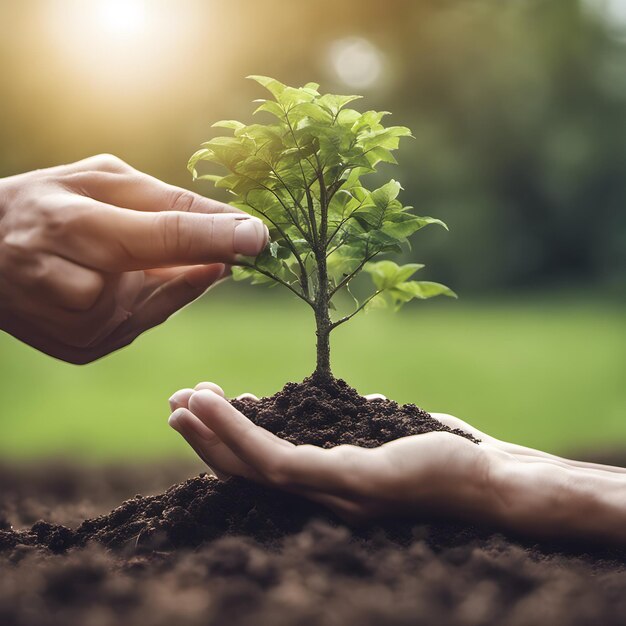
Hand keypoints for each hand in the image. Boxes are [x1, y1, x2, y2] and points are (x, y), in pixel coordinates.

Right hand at [0, 155, 268, 362]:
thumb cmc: (48, 203)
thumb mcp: (100, 181)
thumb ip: (166, 201)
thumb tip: (232, 222)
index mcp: (68, 225)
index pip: (159, 235)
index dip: (213, 237)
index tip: (260, 236)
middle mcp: (67, 283)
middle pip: (161, 278)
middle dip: (203, 259)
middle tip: (239, 245)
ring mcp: (73, 327)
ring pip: (154, 308)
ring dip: (165, 283)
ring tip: (132, 255)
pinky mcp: (81, 350)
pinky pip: (141, 325)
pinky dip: (147, 303)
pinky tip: (127, 280)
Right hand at [168, 383, 625, 543]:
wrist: (495, 480)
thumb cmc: (450, 456)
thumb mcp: (397, 432)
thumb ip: (373, 423)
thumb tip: (368, 401)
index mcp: (331, 480)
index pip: (267, 463)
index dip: (232, 437)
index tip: (214, 402)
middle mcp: (322, 494)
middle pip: (248, 470)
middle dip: (208, 438)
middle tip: (176, 403)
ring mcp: (329, 491)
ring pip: (250, 464)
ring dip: (211, 432)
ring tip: (179, 401)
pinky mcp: (344, 481)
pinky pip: (276, 458)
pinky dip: (237, 431)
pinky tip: (214, 405)